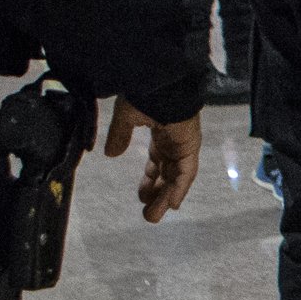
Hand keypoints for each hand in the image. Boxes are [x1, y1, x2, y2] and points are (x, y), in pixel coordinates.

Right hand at [103, 99, 199, 222]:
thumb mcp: (126, 117)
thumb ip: (120, 136)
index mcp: (161, 134)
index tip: (142, 195)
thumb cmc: (146, 94)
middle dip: (157, 194)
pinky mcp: (190, 146)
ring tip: (152, 217)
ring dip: (165, 197)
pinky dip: (179, 188)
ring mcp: (184, 145)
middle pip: (167, 174)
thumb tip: (110, 154)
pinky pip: (186, 173)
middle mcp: (174, 142)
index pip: (157, 162)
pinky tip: (171, 205)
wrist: (160, 82)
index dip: (150, 179)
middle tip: (148, 215)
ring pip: (176, 177)